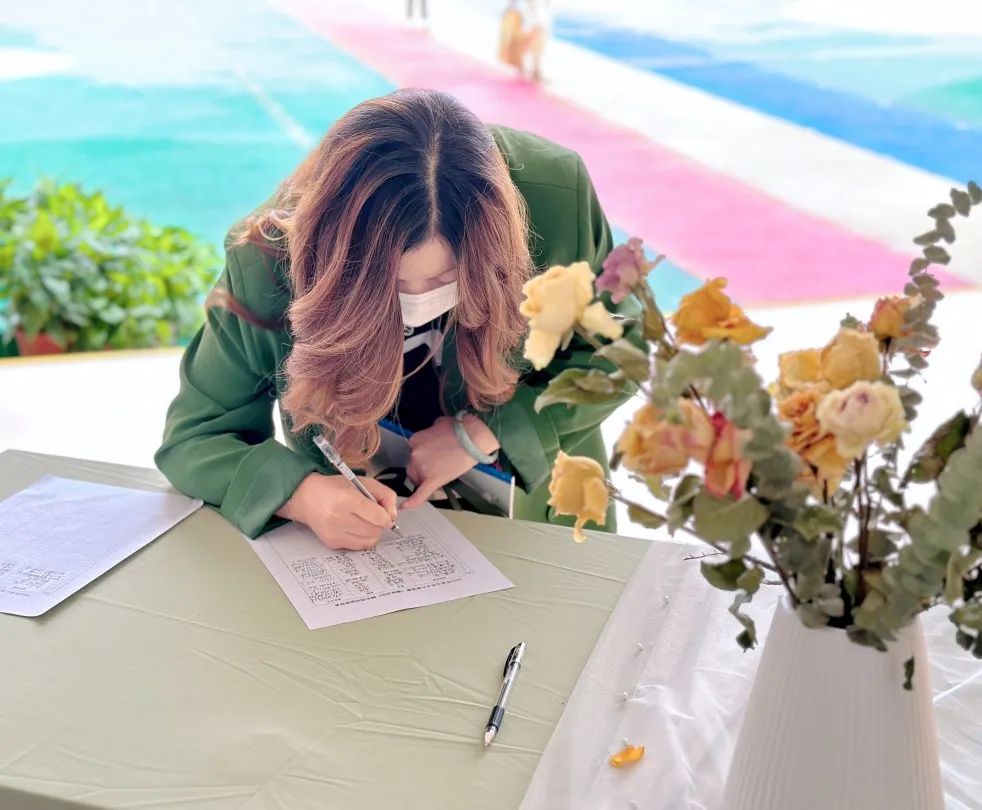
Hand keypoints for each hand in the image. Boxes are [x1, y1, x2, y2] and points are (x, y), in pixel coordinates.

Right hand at [283, 473, 398, 550]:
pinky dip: (361, 538)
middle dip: (379, 524)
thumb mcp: (363, 482)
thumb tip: (393, 516)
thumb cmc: (336, 488)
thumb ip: (385, 495)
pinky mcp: (332, 543)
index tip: (385, 513)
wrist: (306, 497)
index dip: (387, 516)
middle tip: (373, 516)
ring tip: (364, 521)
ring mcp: (334, 533)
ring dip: (372, 532)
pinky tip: (354, 527)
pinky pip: (358, 546)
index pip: (378, 517)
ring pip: (368, 541)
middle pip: (375, 531)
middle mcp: (338, 518)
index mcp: (347, 499)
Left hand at [403, 415, 500, 508]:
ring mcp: (423, 468)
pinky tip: (404, 507)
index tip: (432, 456)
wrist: (474, 436)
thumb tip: (433, 438)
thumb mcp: (439, 424)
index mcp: (415, 440)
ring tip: (441, 472)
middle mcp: (415, 454)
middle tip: (437, 465)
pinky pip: (421, 493)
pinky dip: (412, 501)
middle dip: (421, 469)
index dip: (422, 457)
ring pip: (417, 479)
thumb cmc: (460, 428)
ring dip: (425, 478)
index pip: (413, 454)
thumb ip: (430, 433)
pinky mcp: (434, 480)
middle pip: (412, 468)